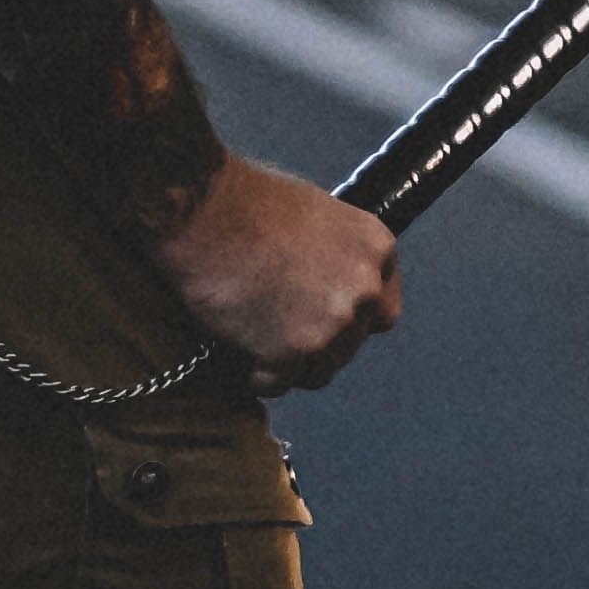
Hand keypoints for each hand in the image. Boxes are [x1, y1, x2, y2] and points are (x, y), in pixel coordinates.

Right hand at [157, 151, 400, 389]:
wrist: (205, 212)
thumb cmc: (248, 205)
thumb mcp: (317, 216)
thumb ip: (337, 255)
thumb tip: (330, 284)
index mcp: (375, 250)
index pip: (382, 311)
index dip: (352, 323)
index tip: (325, 323)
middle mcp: (364, 289)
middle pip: (350, 346)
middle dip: (318, 345)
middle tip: (278, 332)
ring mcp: (331, 323)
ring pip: (319, 371)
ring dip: (292, 366)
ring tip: (257, 343)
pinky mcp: (291, 351)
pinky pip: (278, 384)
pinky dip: (259, 377)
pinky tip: (241, 356)